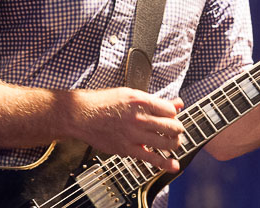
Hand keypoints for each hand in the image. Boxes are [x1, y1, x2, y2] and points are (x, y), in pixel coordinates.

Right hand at [67, 87, 184, 172]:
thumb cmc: (104, 102)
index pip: (170, 110)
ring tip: (172, 142)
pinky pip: (151, 158)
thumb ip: (156, 101)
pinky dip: (165, 163)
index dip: (173, 113)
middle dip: (177, 129)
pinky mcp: (127, 149)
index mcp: (141, 101)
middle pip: (172, 127)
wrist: (82, 115)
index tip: (170, 115)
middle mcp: (139, 118)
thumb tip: (177, 103)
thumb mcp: (131, 94)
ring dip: (174, 143)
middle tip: (175, 130)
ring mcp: (134, 135)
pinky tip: (173, 165)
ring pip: (166, 143)